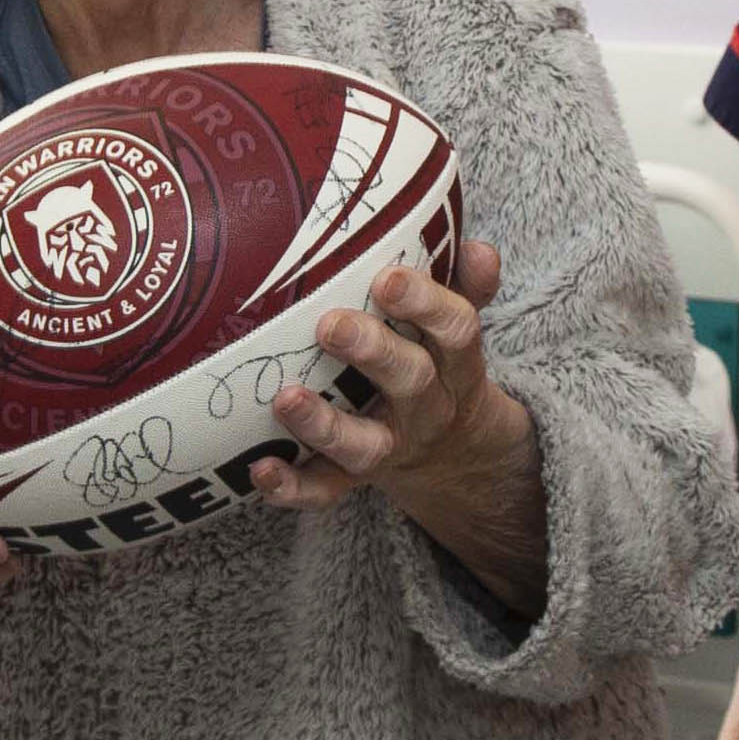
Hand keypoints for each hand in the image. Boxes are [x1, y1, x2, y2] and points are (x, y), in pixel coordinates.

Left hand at [251, 242, 525, 530]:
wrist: (455, 456)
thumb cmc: (438, 366)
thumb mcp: (457, 330)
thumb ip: (465, 287)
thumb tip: (478, 248)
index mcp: (455, 364)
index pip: (456, 330)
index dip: (427, 304)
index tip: (388, 278)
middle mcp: (426, 410)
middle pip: (410, 382)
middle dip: (372, 352)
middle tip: (331, 323)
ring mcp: (388, 448)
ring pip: (362, 445)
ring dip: (324, 425)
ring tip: (286, 398)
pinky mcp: (352, 480)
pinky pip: (324, 491)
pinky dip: (292, 487)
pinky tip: (260, 470)